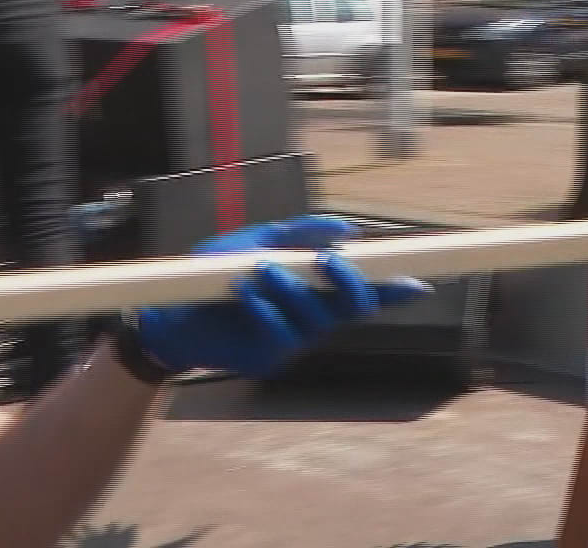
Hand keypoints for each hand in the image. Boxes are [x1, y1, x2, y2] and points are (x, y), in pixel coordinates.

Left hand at [135, 216, 430, 378]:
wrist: (168, 310)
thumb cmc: (216, 275)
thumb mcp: (258, 240)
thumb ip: (299, 232)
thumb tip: (345, 228)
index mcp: (318, 290)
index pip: (367, 292)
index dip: (396, 290)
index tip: (419, 282)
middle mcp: (313, 318)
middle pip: (356, 307)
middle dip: (350, 282)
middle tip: (329, 260)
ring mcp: (292, 341)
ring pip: (315, 316)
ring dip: (290, 287)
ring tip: (261, 269)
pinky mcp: (266, 358)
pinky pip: (277, 331)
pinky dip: (263, 306)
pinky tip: (243, 292)